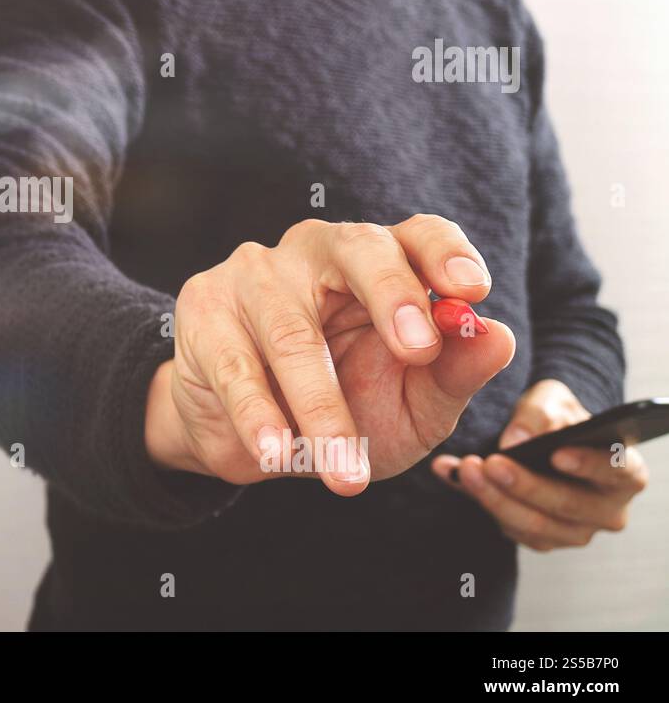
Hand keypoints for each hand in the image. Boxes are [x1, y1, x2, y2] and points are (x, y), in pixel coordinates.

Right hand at [145, 215, 515, 495]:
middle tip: (419, 352)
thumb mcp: (412, 404)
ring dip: (320, 406)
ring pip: (292, 330)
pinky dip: (259, 416)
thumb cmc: (346, 407)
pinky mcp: (205, 309)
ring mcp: (255, 274)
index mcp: (378, 262)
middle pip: (356, 248)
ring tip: (342, 468)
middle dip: (392, 295)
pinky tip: (277, 452)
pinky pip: (236, 365)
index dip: (444, 254)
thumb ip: (453, 374)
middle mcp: (317, 252)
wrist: (258, 441)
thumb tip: (496, 337)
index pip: (416, 234)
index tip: (471, 292)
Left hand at [431, 380, 649, 549]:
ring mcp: (576, 531)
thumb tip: (516, 440)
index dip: (589, 464)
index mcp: (626, 471)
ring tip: (463, 469)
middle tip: (488, 463)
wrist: (540, 441)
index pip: (619, 471)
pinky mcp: (542, 540)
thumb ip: (539, 414)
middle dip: (524, 484)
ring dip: (494, 498)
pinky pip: (509, 528)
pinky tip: (451, 474)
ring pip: (535, 525)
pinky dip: (478, 500)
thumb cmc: (555, 418)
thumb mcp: (551, 400)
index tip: (555, 454)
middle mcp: (608, 509)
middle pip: (568, 504)